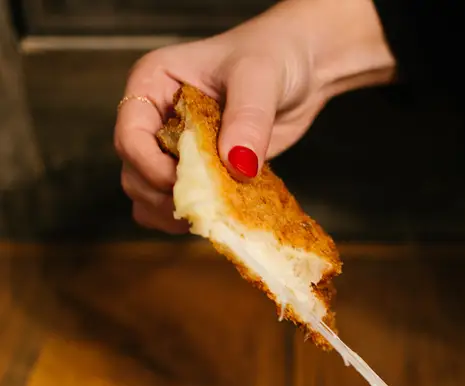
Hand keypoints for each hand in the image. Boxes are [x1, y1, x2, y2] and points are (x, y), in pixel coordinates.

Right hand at [114, 0, 393, 232]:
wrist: (301, 70)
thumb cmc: (273, 55)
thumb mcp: (259, 77)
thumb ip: (247, 119)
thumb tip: (237, 164)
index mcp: (154, 84)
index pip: (131, 136)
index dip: (151, 167)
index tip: (186, 182)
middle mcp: (158, 119)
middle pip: (136, 174)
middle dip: (165, 197)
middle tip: (206, 206)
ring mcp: (178, 150)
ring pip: (152, 197)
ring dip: (176, 215)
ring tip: (213, 215)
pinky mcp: (203, 173)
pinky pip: (183, 206)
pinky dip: (196, 219)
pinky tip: (222, 217)